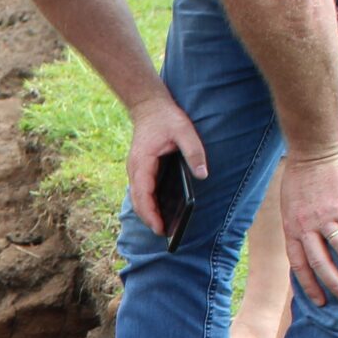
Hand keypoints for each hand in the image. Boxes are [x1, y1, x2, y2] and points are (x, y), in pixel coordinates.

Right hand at [124, 92, 207, 235]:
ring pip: (137, 197)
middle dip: (149, 218)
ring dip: (147, 212)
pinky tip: (160, 210)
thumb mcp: (184, 130)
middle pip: (137, 201)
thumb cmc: (166, 117)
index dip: (150, 213)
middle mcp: (135, 169)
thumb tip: (203, 174)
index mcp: (142, 162)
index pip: (143, 194)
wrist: (149, 105)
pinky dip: (147, 203)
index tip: (160, 227)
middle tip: (164, 233)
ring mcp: (135, 170)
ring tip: (162, 226)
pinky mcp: (140, 169)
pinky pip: (141, 191)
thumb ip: (194, 151)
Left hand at [278, 147, 337, 305]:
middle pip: (319, 264)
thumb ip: (300, 225)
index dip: (307, 285)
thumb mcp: (291, 205)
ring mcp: (326, 218)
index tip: (318, 301)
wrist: (313, 150)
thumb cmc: (301, 175)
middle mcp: (307, 227)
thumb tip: (312, 243)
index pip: (299, 264)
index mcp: (292, 228)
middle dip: (332, 285)